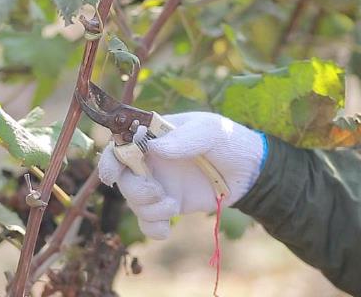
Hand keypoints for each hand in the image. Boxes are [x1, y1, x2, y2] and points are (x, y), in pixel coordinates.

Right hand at [98, 112, 265, 238]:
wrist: (250, 171)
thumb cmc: (228, 141)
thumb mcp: (210, 131)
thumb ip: (184, 138)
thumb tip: (154, 149)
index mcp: (154, 136)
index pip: (120, 145)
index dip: (111, 159)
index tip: (113, 173)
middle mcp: (150, 160)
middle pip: (122, 177)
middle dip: (134, 189)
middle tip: (155, 192)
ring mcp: (158, 184)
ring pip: (133, 201)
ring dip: (148, 208)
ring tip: (173, 205)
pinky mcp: (169, 205)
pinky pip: (148, 222)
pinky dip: (153, 228)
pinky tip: (167, 229)